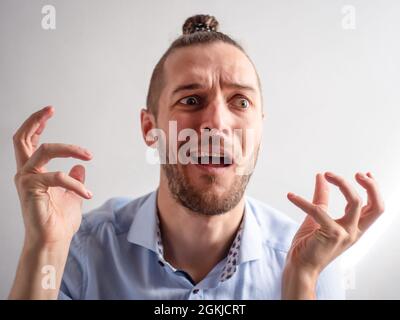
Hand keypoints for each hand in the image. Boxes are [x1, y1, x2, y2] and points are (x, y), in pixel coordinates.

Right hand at [13, 106, 92, 246]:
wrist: (53, 241)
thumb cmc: (59, 221)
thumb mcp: (72, 195)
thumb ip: (74, 179)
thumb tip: (81, 166)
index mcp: (33, 172)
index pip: (29, 143)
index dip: (36, 125)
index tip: (49, 112)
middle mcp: (25, 173)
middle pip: (22, 138)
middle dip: (35, 120)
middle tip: (51, 109)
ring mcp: (26, 179)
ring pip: (46, 149)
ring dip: (70, 149)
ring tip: (88, 155)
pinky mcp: (31, 188)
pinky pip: (58, 176)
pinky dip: (76, 183)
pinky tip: (87, 194)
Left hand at [283, 172, 383, 297]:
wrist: (300, 267)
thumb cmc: (309, 245)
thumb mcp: (318, 217)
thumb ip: (322, 197)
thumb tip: (321, 177)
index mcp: (354, 228)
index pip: (375, 208)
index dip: (374, 189)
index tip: (364, 174)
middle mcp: (354, 231)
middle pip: (376, 206)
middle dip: (371, 186)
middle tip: (357, 173)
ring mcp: (344, 234)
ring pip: (356, 203)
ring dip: (342, 184)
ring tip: (327, 174)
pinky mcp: (330, 235)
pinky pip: (318, 210)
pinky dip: (302, 201)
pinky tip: (291, 196)